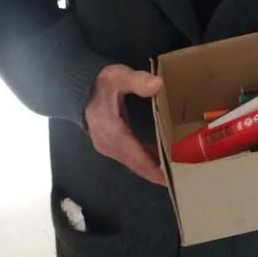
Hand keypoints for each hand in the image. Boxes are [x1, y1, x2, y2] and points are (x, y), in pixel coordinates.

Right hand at [85, 63, 165, 185]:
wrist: (78, 87)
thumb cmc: (101, 82)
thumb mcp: (118, 76)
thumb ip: (137, 80)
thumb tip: (157, 85)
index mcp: (112, 132)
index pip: (135, 157)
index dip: (153, 169)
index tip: (169, 180)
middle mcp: (108, 144)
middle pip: (135, 164)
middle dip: (155, 171)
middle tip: (179, 176)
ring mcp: (106, 146)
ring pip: (132, 162)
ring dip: (150, 167)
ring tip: (173, 169)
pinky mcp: (108, 144)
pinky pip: (128, 156)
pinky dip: (143, 160)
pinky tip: (157, 157)